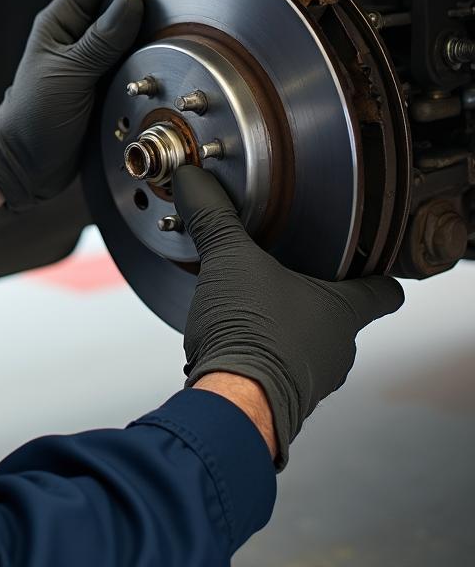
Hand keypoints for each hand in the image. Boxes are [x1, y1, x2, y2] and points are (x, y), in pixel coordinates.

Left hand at [0, 0, 157, 210]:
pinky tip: (187, 25)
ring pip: (137, 15)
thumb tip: (133, 0)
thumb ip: (100, 41)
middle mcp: (82, 30)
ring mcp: (98, 52)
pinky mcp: (112, 76)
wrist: (26, 163)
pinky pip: (142, 46)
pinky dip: (164, 33)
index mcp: (62, 19)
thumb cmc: (33, 118)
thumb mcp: (67, 76)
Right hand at [174, 165, 404, 468]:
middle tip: (287, 268)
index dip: (378, 272)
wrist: (232, 402)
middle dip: (314, 294)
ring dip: (284, 323)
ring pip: (309, 342)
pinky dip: (262, 350)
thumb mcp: (228, 259)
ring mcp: (313, 377)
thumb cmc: (251, 335)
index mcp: (343, 310)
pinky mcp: (283, 397)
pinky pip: (280, 366)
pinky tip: (233, 334)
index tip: (368, 261)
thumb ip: (214, 216)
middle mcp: (337, 348)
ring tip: (250, 300)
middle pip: (341, 315)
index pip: (385, 291)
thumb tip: (195, 179)